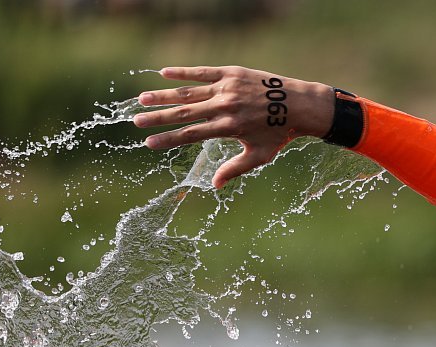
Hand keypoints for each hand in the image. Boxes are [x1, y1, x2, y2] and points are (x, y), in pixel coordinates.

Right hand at [133, 66, 334, 187]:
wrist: (299, 104)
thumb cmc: (280, 134)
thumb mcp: (259, 156)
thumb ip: (235, 169)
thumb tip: (215, 186)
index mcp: (229, 128)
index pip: (191, 135)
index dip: (168, 139)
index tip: (148, 143)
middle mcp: (225, 107)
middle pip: (184, 113)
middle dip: (158, 118)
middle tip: (135, 120)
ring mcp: (227, 88)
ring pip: (188, 91)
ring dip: (163, 95)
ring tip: (142, 98)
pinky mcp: (231, 72)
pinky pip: (202, 71)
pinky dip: (182, 72)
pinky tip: (163, 73)